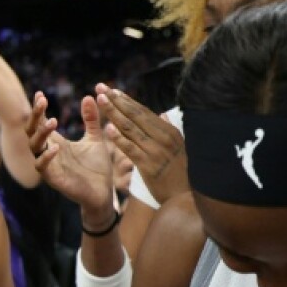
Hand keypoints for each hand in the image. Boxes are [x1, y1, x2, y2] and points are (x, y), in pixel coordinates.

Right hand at [29, 91, 114, 214]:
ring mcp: (49, 166)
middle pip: (32, 131)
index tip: (40, 94)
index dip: (38, 109)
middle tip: (42, 102)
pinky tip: (56, 147)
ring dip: (41, 133)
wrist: (103, 193)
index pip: (40, 122)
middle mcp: (48, 152)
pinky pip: (42, 167)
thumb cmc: (97, 168)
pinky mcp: (53, 179)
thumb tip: (88, 96)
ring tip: (53, 121)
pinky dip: (47, 156)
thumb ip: (91, 119)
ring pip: (34, 147)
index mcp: (56, 142)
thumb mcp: (95, 138)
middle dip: (35, 116)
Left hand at [96, 83, 188, 202]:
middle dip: (117, 100)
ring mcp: (156, 151)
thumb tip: (162, 114)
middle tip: (101, 87)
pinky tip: (107, 129)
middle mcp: (163, 138)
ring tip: (101, 100)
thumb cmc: (182, 174)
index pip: (144, 112)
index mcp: (169, 132)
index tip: (112, 90)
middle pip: (136, 115)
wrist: (186, 199)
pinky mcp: (149, 166)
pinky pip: (131, 149)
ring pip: (131, 128)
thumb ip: (168, 130)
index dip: (126, 100)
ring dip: (114, 113)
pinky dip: (119, 138)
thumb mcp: (179, 148)